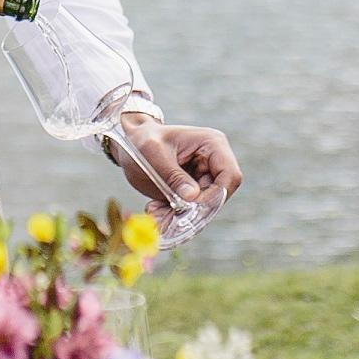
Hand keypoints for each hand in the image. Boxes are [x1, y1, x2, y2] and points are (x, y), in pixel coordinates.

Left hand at [112, 117, 242, 210]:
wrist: (128, 144)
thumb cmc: (141, 141)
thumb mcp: (153, 154)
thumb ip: (174, 175)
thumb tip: (193, 197)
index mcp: (211, 144)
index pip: (230, 176)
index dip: (216, 196)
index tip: (190, 205)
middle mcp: (213, 162)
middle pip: (217, 197)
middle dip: (193, 211)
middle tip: (165, 218)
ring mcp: (204, 177)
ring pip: (203, 208)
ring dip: (180, 217)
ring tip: (154, 213)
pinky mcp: (192, 191)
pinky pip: (190, 211)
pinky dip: (174, 216)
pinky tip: (154, 210)